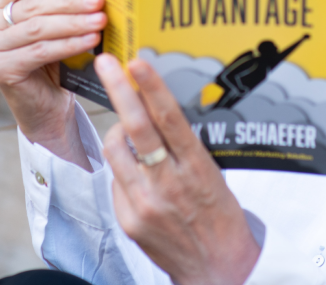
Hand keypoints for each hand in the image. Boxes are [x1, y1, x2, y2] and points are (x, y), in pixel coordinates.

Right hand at [0, 0, 105, 167]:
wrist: (47, 108)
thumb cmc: (56, 64)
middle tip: (98, 2)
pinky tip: (90, 41)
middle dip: (70, 2)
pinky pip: (40, 51)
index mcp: (2, 6)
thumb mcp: (59, 29)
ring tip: (100, 21)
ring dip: (73, 23)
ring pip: (38, 27)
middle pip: (34, 5)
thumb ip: (65, 6)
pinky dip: (68, 44)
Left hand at [95, 54, 260, 284]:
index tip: (137, 62)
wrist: (217, 269)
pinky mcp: (129, 220)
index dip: (152, 88)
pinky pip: (116, 180)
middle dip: (119, 90)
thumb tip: (155, 112)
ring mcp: (146, 203)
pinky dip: (122, 169)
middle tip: (106, 63)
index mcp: (197, 168)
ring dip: (117, 130)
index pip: (171, 119)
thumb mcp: (212, 175)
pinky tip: (137, 175)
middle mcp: (169, 184)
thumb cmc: (219, 217)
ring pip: (116, 150)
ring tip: (126, 128)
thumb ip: (183, 147)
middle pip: (137, 127)